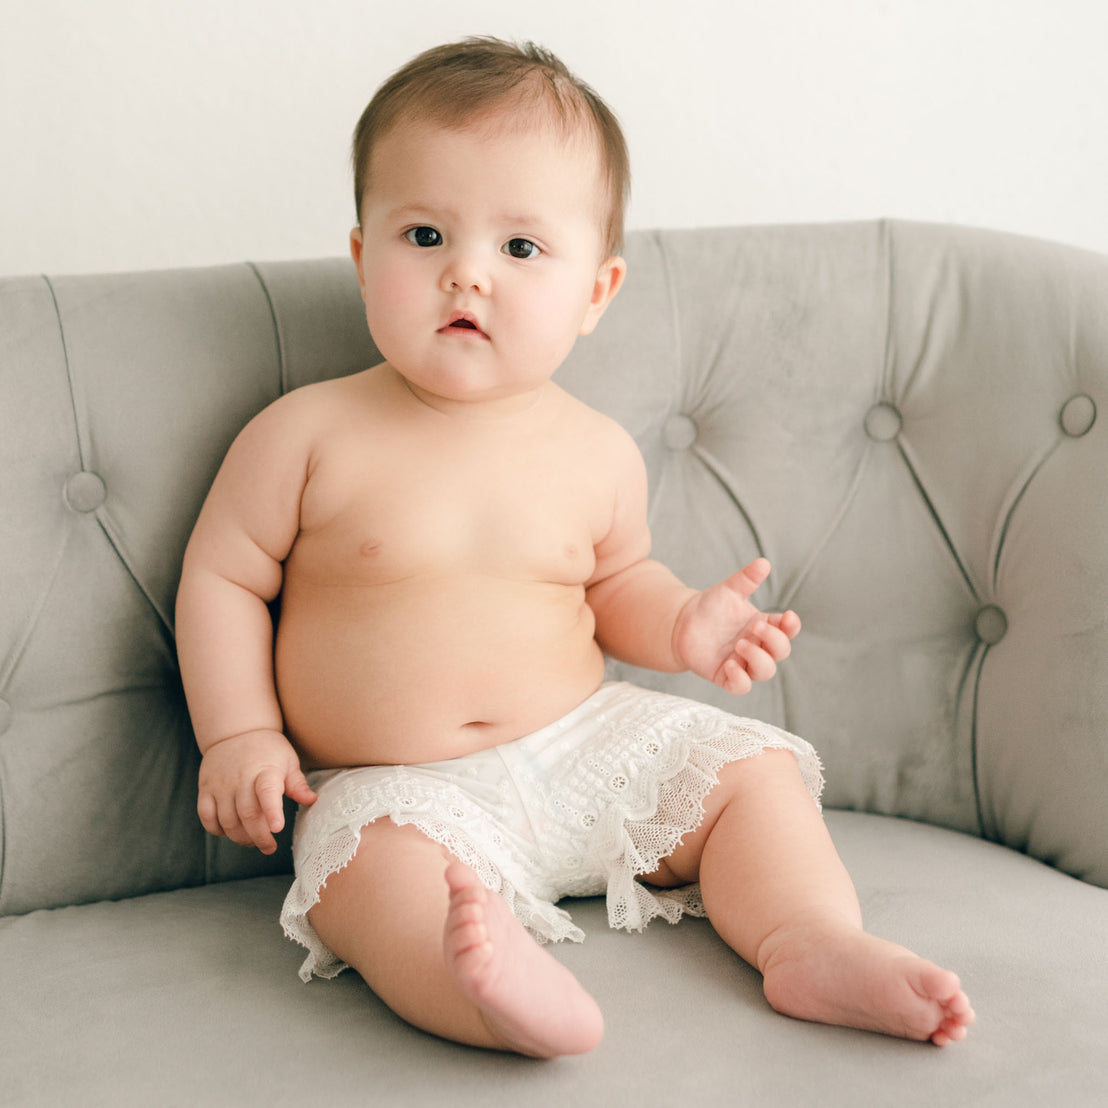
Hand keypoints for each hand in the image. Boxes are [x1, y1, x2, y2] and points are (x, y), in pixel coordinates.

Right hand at [197, 729, 316, 854]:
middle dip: (260, 837)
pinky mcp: (206, 789)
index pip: (267, 792)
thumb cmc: (267, 749)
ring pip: (227, 820)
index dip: (272, 811)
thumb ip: (297, 784)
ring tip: (253, 841)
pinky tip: (230, 832)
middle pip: (247, 815)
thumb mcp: (288, 761)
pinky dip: (217, 830)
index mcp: (265, 771)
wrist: (236, 730)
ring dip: (240, 837)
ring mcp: (220, 785)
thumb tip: (312, 801)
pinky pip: (206, 816)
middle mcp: (240, 778)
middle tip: (269, 847)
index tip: (277, 828)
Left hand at [672, 558, 799, 695]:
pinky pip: (741, 687)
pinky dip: (740, 679)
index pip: (788, 630)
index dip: (792, 626)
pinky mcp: (726, 676)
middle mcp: (757, 646)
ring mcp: (743, 662)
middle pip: (781, 651)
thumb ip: (746, 579)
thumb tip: (764, 562)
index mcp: (763, 625)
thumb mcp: (728, 590)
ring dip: (758, 659)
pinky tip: (730, 664)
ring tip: (740, 644)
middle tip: (754, 627)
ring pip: (765, 671)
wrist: (682, 623)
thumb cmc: (711, 606)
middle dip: (773, 640)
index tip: (787, 616)